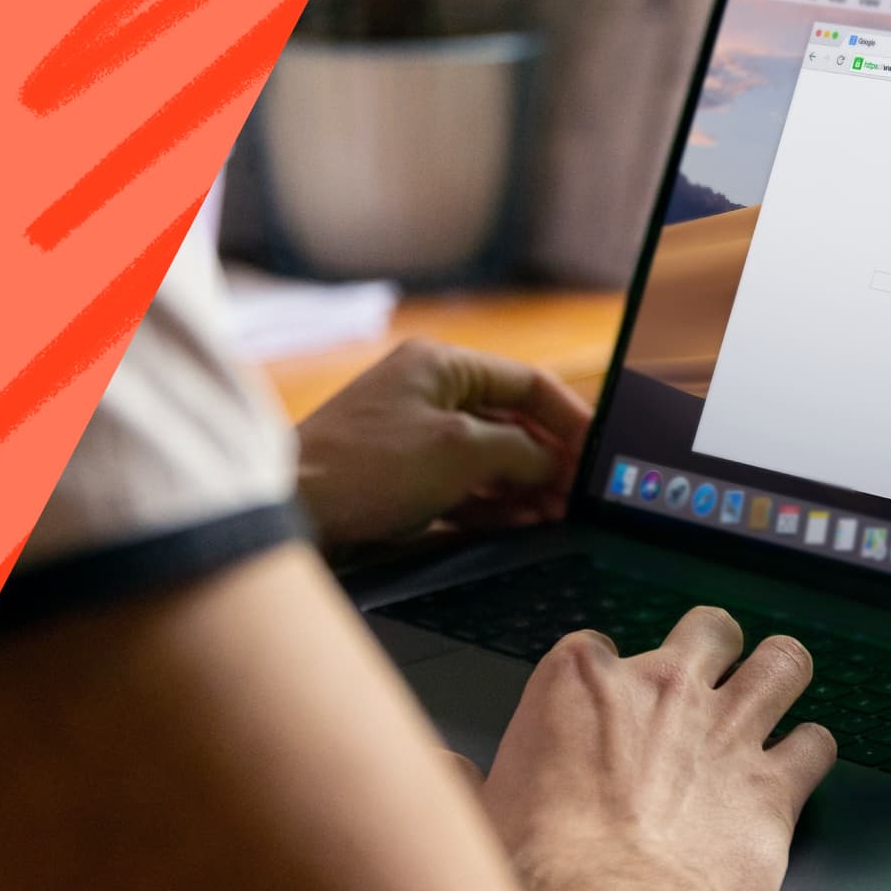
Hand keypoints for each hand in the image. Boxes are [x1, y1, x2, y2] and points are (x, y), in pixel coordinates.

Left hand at [295, 338, 591, 547]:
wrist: (293, 509)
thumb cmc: (368, 466)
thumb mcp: (462, 451)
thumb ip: (521, 452)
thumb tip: (554, 464)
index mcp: (442, 366)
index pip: (528, 383)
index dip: (571, 417)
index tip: (597, 454)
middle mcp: (430, 393)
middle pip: (512, 423)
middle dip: (550, 460)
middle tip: (580, 496)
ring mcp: (416, 437)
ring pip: (491, 459)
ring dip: (527, 487)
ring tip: (558, 516)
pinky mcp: (404, 478)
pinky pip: (465, 487)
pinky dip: (495, 504)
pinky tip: (523, 524)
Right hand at [482, 608, 837, 890]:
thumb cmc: (538, 867)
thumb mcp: (476, 812)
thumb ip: (462, 779)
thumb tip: (438, 769)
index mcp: (582, 681)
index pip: (600, 646)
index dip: (607, 678)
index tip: (605, 709)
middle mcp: (664, 688)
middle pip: (709, 629)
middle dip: (714, 647)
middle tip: (709, 678)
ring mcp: (727, 729)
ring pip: (783, 663)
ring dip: (782, 674)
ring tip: (777, 689)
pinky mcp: (774, 785)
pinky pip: (817, 744)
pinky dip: (811, 752)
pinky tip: (800, 765)